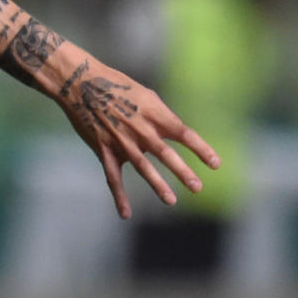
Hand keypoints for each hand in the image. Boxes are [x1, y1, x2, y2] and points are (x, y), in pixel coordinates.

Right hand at [52, 56, 220, 218]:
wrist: (81, 84)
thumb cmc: (117, 85)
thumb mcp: (146, 95)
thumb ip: (160, 116)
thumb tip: (173, 133)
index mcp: (154, 114)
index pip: (184, 134)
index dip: (201, 149)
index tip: (216, 164)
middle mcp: (140, 129)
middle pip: (166, 154)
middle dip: (182, 171)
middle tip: (197, 187)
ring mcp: (121, 141)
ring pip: (143, 167)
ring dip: (157, 185)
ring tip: (171, 200)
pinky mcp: (104, 150)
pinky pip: (113, 177)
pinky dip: (119, 196)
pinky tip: (126, 213)